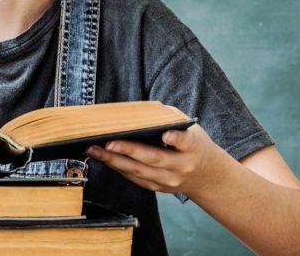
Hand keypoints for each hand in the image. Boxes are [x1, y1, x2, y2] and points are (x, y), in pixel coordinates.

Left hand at [84, 120, 233, 195]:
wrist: (205, 176)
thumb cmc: (192, 145)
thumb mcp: (190, 129)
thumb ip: (168, 120)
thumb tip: (138, 111)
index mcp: (193, 148)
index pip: (186, 142)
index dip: (176, 139)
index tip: (167, 135)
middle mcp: (182, 166)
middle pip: (154, 159)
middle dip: (129, 150)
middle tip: (108, 142)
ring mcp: (169, 180)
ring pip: (139, 171)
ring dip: (114, 160)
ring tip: (94, 149)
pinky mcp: (157, 188)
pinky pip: (134, 177)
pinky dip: (116, 167)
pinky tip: (101, 157)